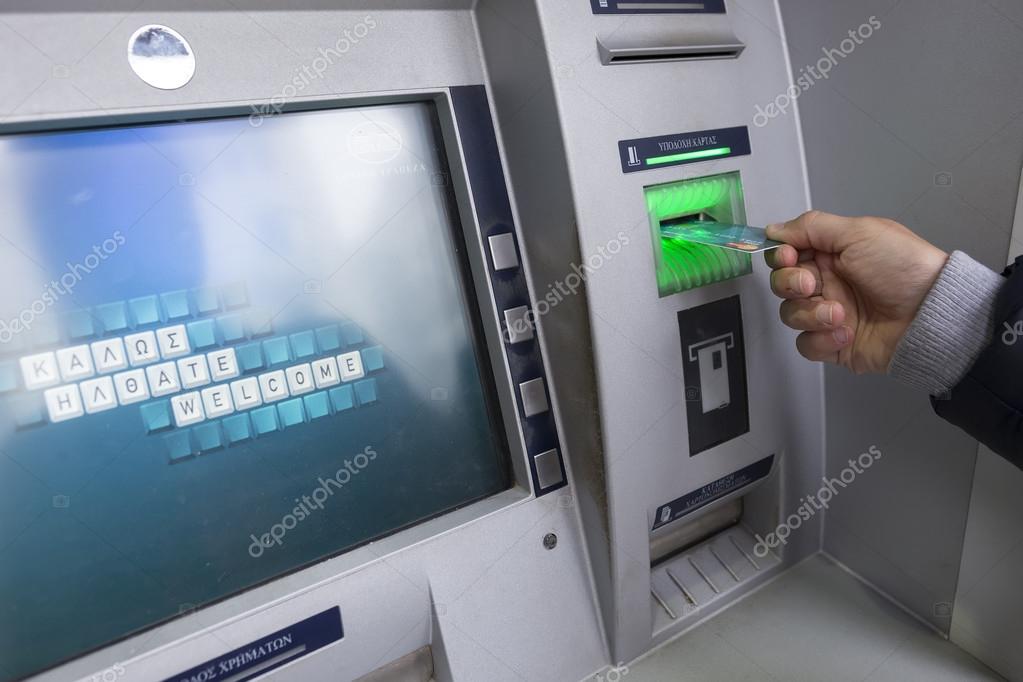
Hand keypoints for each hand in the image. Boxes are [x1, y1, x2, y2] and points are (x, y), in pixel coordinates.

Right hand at [765, 211, 947, 373]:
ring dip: (810, 314)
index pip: (786, 254)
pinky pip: (805, 344)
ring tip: (841, 314)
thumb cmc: (901, 267)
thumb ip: (812, 226)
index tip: (789, 257)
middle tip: (813, 286)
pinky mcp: (832, 344)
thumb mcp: (859, 232)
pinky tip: (846, 333)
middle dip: (790, 284)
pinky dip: (821, 339)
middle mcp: (826, 283)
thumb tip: (773, 229)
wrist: (930, 314)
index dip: (780, 256)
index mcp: (831, 254)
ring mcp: (828, 315)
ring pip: (790, 314)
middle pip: (782, 284)